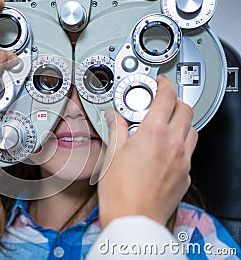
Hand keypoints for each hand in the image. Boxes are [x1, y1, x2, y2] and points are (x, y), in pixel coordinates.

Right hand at [98, 75, 197, 227]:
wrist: (133, 219)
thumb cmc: (120, 192)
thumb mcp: (111, 155)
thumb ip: (116, 130)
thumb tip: (114, 118)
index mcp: (153, 134)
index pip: (167, 98)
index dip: (164, 85)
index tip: (159, 84)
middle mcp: (173, 145)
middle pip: (186, 111)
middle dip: (175, 101)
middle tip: (161, 103)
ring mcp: (182, 161)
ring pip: (193, 131)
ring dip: (181, 123)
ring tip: (165, 126)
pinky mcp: (185, 177)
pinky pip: (189, 153)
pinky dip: (180, 145)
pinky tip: (165, 152)